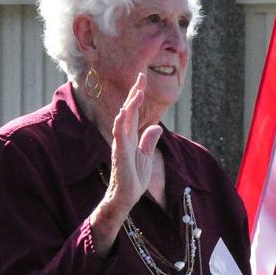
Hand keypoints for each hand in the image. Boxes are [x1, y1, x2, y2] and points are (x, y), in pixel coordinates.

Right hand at [90, 74, 162, 252]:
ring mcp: (120, 145)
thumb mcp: (146, 156)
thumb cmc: (134, 178)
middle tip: (141, 77)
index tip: (142, 80)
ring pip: (123, 120)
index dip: (138, 96)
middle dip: (134, 94)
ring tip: (137, 92)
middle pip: (128, 111)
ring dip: (129, 105)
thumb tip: (156, 127)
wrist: (126, 197)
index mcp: (130, 136)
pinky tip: (123, 113)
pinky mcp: (120, 154)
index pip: (134, 112)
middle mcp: (123, 137)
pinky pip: (118, 136)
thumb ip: (149, 141)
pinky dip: (121, 124)